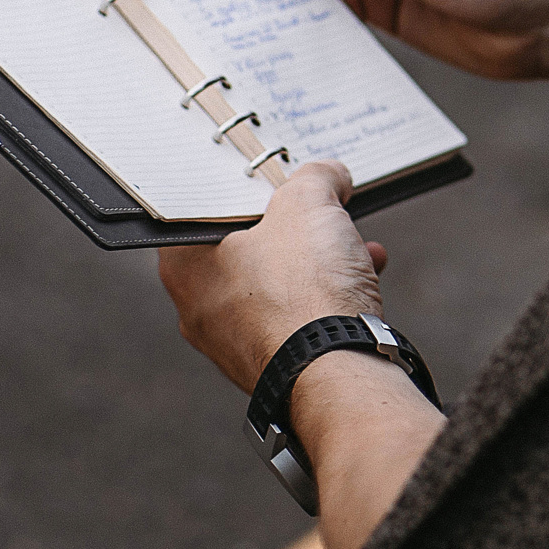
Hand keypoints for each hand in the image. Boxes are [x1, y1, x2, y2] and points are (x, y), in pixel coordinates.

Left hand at [157, 161, 388, 391]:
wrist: (337, 374)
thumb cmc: (304, 292)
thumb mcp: (308, 204)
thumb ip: (315, 177)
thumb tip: (328, 174)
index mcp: (185, 263)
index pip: (205, 207)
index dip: (246, 185)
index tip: (275, 178)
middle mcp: (198, 307)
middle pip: (247, 244)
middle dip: (294, 224)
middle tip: (322, 209)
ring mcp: (233, 342)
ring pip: (276, 282)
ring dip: (318, 258)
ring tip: (354, 245)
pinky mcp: (270, 364)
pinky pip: (295, 316)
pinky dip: (326, 295)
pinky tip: (363, 277)